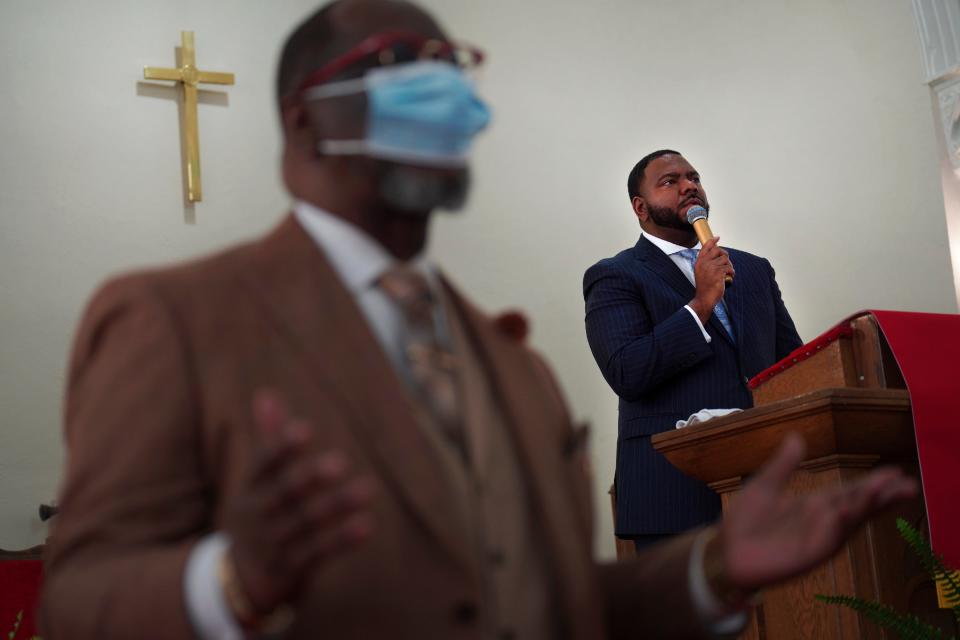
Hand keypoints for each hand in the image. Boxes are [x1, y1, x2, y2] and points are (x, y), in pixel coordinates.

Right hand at [224, 389, 375, 614]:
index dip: (280, 447)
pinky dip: (341, 540)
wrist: (239, 580)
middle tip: (340, 462)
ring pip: (304, 524)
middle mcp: (256, 515)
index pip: (261, 463)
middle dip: (308, 478)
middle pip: (282, 494)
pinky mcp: (289, 569)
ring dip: (336, 507)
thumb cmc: (259, 513)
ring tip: (368, 489)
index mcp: (248, 487)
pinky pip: (317, 554)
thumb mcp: (256, 480)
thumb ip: (267, 438)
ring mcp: (271, 544)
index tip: (305, 429)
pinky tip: (367, 525)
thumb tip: (267, 393)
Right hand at [688, 237, 734, 323]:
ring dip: (729, 266)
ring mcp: (711, 267)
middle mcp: (704, 263)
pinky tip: (729, 278)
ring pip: (726, 259)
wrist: (704, 299)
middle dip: (725, 255)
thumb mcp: (701, 273)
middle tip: (726, 264)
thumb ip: (706, 264)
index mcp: (699, 262)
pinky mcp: (718, 273)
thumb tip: (718, 256)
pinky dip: (731, 273)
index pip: (705, 247)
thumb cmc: (704, 287)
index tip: (717, 237)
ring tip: (727, 274)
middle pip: (718, 250)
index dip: (712, 241)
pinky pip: (729, 268)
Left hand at [716, 433, 916, 594]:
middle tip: (908, 484)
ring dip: (866, 507)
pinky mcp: (809, 554)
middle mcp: (823, 521)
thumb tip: (797, 437)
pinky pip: (828, 538)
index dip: (872, 483)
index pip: (850, 491)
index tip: (896, 472)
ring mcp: (818, 538)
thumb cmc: (746, 520)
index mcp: (815, 504)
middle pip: (859, 507)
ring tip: (886, 490)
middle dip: (883, 496)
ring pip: (849, 521)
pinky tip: (847, 510)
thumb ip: (783, 464)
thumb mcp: (765, 485)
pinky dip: (839, 524)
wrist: (726, 550)